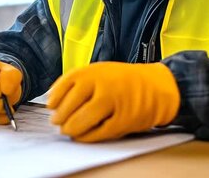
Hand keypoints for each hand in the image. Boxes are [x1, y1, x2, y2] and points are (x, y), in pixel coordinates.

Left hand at [47, 62, 179, 142]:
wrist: (157, 86)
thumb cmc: (125, 80)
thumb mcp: (101, 71)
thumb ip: (80, 82)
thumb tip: (54, 100)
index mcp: (94, 71)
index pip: (64, 85)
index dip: (54, 99)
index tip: (50, 106)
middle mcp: (102, 85)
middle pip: (69, 106)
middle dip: (60, 118)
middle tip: (58, 122)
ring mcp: (113, 102)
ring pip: (81, 121)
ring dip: (71, 128)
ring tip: (68, 130)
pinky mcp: (123, 120)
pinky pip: (98, 133)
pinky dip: (86, 137)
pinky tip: (82, 136)